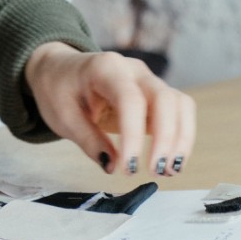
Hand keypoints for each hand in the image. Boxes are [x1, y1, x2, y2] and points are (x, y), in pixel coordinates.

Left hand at [22, 44, 196, 178]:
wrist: (59, 69)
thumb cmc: (59, 89)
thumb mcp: (62, 116)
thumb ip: (88, 140)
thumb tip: (112, 166)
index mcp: (106, 68)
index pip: (130, 99)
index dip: (134, 136)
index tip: (128, 168)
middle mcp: (133, 70)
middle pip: (165, 99)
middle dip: (166, 138)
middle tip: (155, 171)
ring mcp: (148, 80)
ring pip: (180, 104)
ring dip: (180, 139)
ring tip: (168, 171)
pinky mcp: (155, 95)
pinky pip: (179, 112)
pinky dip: (180, 137)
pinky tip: (170, 162)